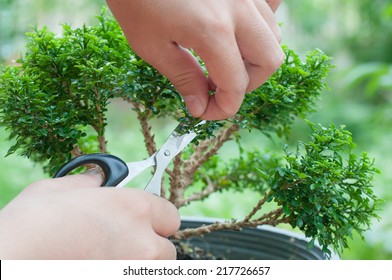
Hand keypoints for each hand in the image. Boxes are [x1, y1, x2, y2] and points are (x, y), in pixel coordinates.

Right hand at [0, 173, 179, 258]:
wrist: (9, 265)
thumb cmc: (32, 228)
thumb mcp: (58, 190)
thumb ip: (88, 183)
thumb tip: (97, 179)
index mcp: (135, 209)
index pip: (170, 215)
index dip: (156, 217)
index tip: (145, 220)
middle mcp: (143, 244)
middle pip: (166, 248)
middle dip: (149, 244)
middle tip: (123, 242)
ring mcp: (134, 273)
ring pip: (154, 269)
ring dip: (139, 263)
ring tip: (110, 258)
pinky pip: (136, 279)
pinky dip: (123, 273)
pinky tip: (98, 267)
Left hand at [107, 0, 283, 119]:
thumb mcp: (150, 44)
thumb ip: (183, 78)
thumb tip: (200, 106)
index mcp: (212, 29)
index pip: (236, 84)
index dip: (223, 108)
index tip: (206, 112)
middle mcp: (238, 7)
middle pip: (270, 61)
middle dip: (247, 83)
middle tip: (218, 85)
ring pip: (273, 34)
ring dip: (253, 57)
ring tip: (222, 59)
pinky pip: (269, 6)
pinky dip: (259, 26)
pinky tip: (236, 31)